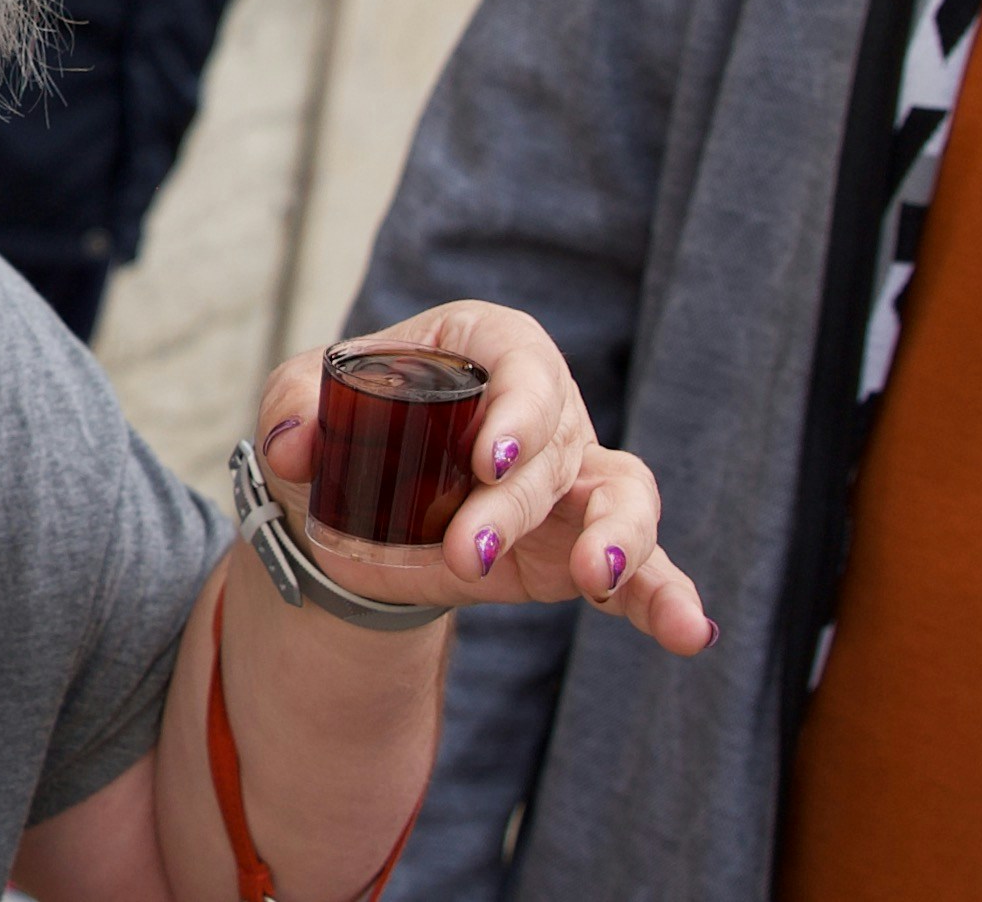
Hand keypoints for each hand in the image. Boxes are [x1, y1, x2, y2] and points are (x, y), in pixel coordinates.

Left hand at [251, 302, 714, 655]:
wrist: (349, 512)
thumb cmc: (337, 433)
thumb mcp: (300, 408)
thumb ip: (292, 412)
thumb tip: (294, 446)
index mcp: (482, 348)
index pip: (521, 359)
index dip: (517, 405)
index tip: (486, 456)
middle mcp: (541, 409)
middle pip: (556, 442)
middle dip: (515, 502)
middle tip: (467, 550)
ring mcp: (571, 479)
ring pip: (623, 495)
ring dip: (616, 538)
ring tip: (595, 578)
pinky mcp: (582, 547)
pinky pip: (644, 570)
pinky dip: (667, 600)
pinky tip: (689, 634)